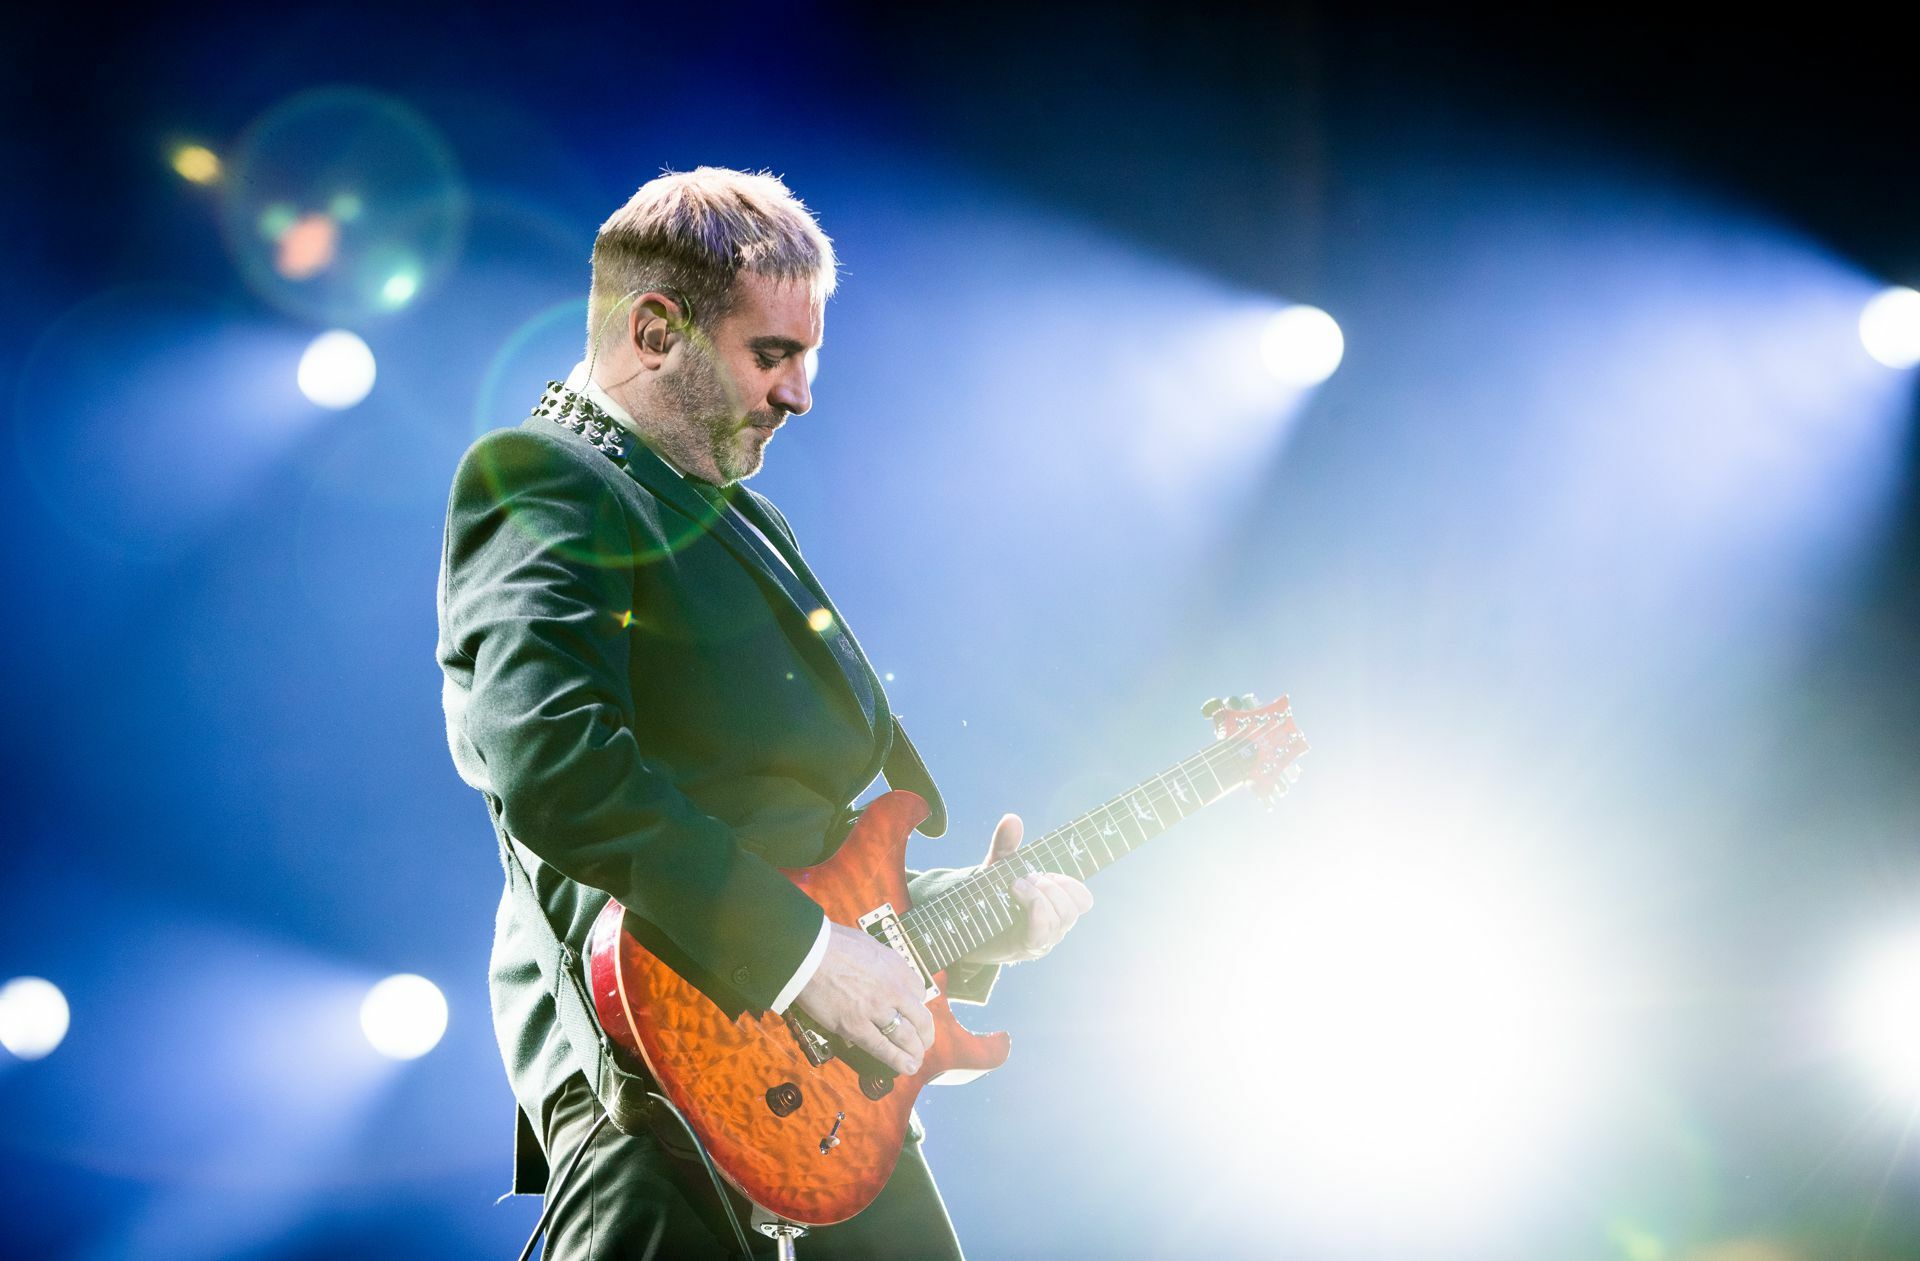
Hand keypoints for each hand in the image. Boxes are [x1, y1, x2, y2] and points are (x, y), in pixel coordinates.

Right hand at [793, 922, 933, 1075]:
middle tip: (922, 1043)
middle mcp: (893, 989)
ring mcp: (876, 1010)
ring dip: (915, 1051)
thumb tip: (882, 973)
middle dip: (925, 1035)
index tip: (911, 1014)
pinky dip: (898, 1061)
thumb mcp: (870, 945)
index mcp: (897, 967)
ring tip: (916, 1060)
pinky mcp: (856, 1027)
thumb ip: (881, 963)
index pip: (919, 992)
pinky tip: (907, 1067)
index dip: (916, 1005)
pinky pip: (883, 1048)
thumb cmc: (832, 944)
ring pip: (906, 1036)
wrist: (808, 953)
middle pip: (920, 1018)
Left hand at [959, 813, 1093, 965]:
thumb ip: (1005, 845)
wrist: (965, 928)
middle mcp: (1055, 925)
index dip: (1071, 885)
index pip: (1083, 900)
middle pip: (1073, 908)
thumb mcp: (998, 868)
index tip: (1046, 873)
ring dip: (1038, 896)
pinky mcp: (1026, 946)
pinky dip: (1035, 912)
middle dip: (1051, 887)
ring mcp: (1043, 938)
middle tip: (1025, 877)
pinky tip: (1018, 895)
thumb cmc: (990, 897)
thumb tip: (1012, 818)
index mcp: (1056, 906)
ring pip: (1059, 920)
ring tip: (1015, 885)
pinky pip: (1040, 933)